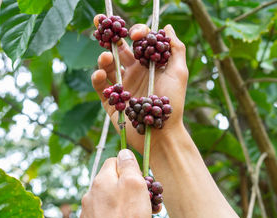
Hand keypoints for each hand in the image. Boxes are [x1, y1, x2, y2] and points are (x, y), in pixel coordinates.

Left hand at [80, 149, 150, 217]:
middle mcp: (91, 193)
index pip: (114, 161)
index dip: (129, 167)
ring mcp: (88, 212)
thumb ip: (128, 165)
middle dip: (129, 188)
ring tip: (140, 215)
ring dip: (124, 204)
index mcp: (101, 179)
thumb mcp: (134, 183)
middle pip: (112, 182)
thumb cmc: (127, 216)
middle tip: (145, 199)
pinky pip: (105, 217)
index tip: (140, 179)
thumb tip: (123, 152)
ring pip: (109, 201)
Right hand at [91, 19, 187, 152]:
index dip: (136, 32)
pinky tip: (101, 74)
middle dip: (109, 36)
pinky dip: (98, 78)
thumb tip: (166, 27)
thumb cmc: (173, 104)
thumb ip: (176, 49)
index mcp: (149, 64)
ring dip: (103, 58)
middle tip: (101, 25)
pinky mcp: (111, 101)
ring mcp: (122, 86)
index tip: (135, 33)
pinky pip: (101, 86)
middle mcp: (134, 72)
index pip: (138, 42)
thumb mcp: (179, 74)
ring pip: (107, 66)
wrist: (162, 134)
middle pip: (118, 50)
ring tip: (105, 58)